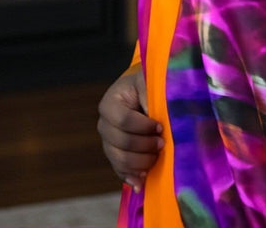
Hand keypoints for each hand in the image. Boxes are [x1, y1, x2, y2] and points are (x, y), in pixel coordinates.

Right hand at [97, 63, 162, 191]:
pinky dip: (131, 177)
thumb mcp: (149, 83)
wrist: (140, 92)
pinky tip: (141, 182)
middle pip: (121, 143)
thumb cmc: (147, 86)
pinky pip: (119, 170)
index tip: (160, 127)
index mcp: (110, 103)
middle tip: (162, 144)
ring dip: (140, 162)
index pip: (124, 121)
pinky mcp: (114, 155)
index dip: (143, 127)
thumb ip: (151, 96)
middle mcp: (104, 125)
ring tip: (156, 158)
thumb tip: (160, 118)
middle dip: (144, 146)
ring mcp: (107, 142)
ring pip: (119, 159)